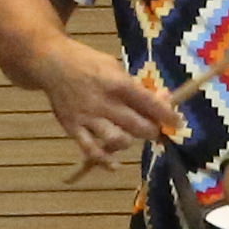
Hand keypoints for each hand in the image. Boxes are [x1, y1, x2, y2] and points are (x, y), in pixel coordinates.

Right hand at [39, 47, 189, 170]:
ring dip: (130, 141)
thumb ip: (135, 86)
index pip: (149, 103)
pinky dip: (105, 160)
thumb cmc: (89, 64)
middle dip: (151, 131)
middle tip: (153, 129)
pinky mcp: (73, 127)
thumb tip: (163, 100)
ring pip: (117, 139)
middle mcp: (104, 102)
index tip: (177, 122)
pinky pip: (91, 150)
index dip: (167, 115)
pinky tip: (114, 164)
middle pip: (137, 125)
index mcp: (117, 83)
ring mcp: (88, 117)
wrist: (51, 63)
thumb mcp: (114, 67)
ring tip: (130, 135)